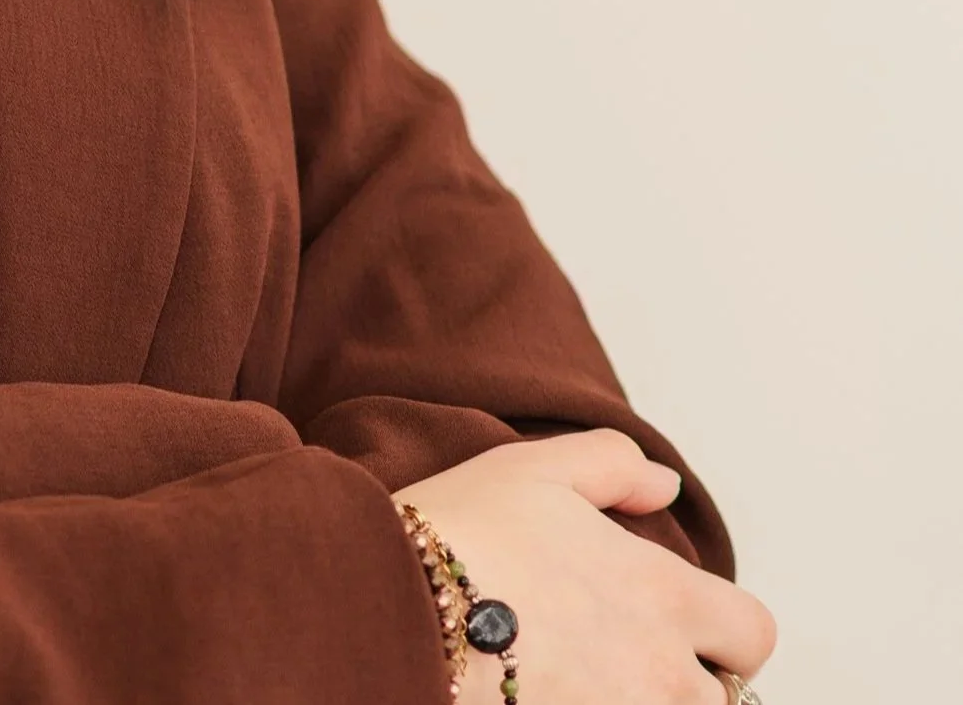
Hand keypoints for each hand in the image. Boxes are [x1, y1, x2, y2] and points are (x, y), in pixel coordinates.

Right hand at [397, 431, 774, 701]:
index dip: (724, 628)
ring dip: (642, 704)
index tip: (677, 621)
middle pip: (718, 701)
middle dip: (683, 682)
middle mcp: (661, 674)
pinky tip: (549, 695)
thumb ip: (612, 465)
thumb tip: (664, 483)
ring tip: (584, 680)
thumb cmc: (460, 533)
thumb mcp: (532, 469)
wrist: (394, 608)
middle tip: (619, 656)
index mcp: (662, 595)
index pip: (753, 633)